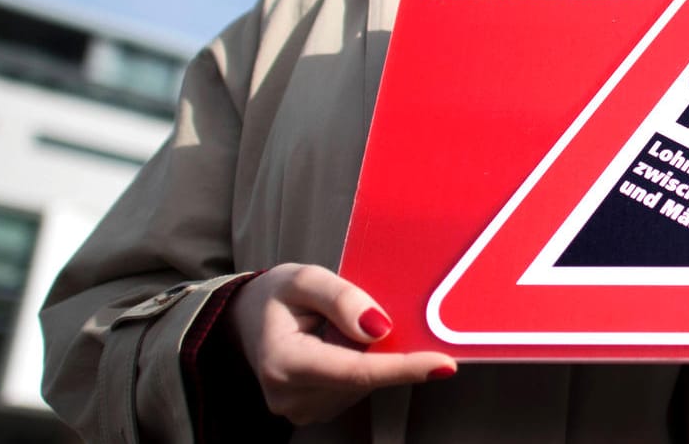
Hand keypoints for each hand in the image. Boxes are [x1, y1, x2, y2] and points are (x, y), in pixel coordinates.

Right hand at [226, 263, 457, 424]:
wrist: (246, 319)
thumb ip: (342, 298)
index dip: (404, 368)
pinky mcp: (315, 410)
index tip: (443, 364)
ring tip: (337, 328)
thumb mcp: (304, 279)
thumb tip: (379, 327)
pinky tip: (341, 344)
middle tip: (367, 314)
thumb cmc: (274, 296)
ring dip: (369, 354)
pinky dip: (362, 363)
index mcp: (284, 364)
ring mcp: (303, 409)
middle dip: (384, 348)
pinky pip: (357, 386)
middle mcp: (292, 397)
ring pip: (365, 382)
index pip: (356, 372)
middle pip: (366, 376)